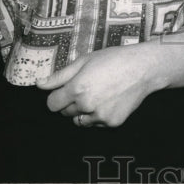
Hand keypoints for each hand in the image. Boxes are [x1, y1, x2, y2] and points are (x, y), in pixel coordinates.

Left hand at [37, 45, 155, 128]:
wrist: (144, 68)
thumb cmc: (114, 59)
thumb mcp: (85, 60)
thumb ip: (60, 75)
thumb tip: (40, 85)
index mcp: (77, 88)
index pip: (52, 104)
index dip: (57, 96)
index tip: (66, 89)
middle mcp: (86, 105)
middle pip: (65, 113)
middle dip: (71, 102)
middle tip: (87, 87)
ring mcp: (100, 116)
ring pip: (80, 120)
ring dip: (84, 111)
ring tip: (99, 94)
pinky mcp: (111, 123)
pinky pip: (96, 124)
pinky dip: (99, 115)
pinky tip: (109, 100)